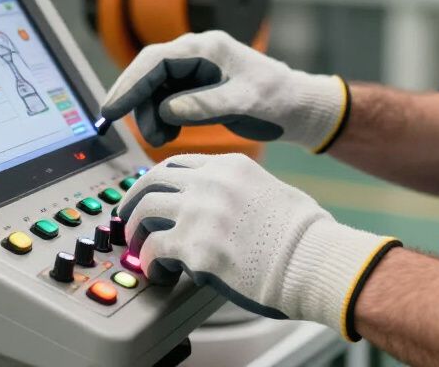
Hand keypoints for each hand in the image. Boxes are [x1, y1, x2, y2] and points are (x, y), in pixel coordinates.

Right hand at [100, 30, 348, 150]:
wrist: (298, 106)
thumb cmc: (276, 101)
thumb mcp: (244, 105)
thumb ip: (204, 106)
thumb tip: (166, 109)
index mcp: (207, 48)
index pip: (156, 60)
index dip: (130, 83)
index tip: (111, 109)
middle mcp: (198, 52)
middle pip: (150, 71)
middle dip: (136, 100)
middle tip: (130, 130)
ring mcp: (196, 67)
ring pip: (155, 86)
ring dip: (150, 113)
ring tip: (162, 139)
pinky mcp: (198, 83)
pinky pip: (167, 96)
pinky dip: (162, 116)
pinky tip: (170, 133)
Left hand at [118, 153, 398, 339]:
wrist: (311, 259)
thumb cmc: (302, 234)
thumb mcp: (269, 189)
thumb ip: (237, 190)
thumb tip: (219, 208)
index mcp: (229, 165)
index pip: (176, 164)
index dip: (155, 182)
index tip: (148, 196)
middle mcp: (209, 182)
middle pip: (151, 181)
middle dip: (133, 201)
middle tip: (127, 220)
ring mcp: (199, 211)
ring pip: (144, 211)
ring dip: (136, 233)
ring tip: (140, 251)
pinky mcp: (194, 247)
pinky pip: (153, 251)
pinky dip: (149, 264)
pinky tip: (158, 274)